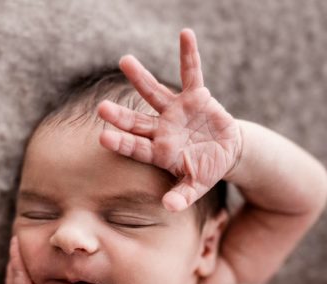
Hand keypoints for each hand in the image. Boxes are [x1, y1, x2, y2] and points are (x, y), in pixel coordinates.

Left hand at [97, 28, 241, 211]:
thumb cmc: (205, 170)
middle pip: (136, 120)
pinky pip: (192, 73)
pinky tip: (185, 35)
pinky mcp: (195, 96)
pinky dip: (189, 55)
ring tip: (124, 61)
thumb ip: (182, 196)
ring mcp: (175, 110)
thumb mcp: (195, 186)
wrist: (225, 152)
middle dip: (120, 115)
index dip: (121, 142)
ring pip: (154, 92)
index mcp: (158, 151)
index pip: (135, 147)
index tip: (103, 137)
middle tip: (101, 107)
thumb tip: (169, 207)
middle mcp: (161, 128)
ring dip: (140, 78)